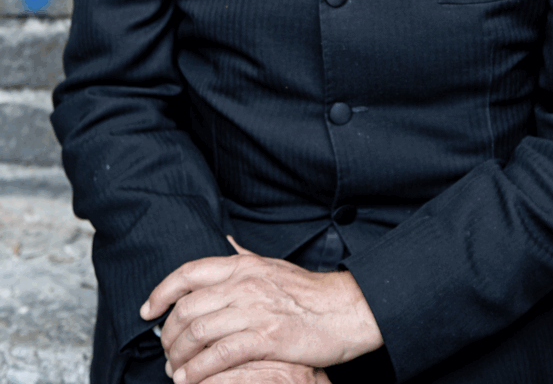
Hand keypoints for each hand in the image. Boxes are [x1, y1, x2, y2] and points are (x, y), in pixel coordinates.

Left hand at [140, 238, 382, 383]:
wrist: (345, 309)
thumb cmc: (308, 292)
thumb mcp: (272, 265)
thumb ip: (245, 258)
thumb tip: (225, 242)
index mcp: (243, 265)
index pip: (189, 272)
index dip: (162, 291)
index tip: (148, 310)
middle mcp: (245, 283)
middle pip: (188, 307)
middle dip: (168, 334)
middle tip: (165, 351)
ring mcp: (255, 310)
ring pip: (199, 332)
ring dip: (179, 356)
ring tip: (175, 371)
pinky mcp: (267, 338)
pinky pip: (219, 356)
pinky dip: (199, 371)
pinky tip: (190, 381)